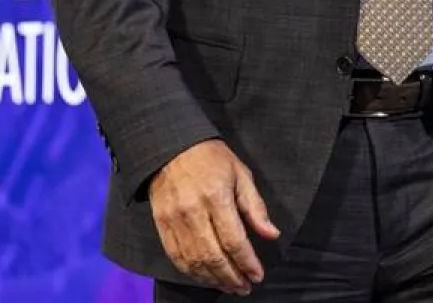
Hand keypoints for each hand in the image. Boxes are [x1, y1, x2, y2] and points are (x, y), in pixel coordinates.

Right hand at [148, 139, 281, 294]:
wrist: (170, 145)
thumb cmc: (211, 158)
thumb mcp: (240, 173)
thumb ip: (255, 206)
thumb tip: (271, 234)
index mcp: (216, 197)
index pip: (234, 240)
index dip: (247, 263)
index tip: (258, 275)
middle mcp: (193, 212)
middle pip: (214, 256)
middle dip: (232, 277)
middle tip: (245, 287)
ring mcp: (174, 220)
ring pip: (194, 261)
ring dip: (213, 280)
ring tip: (230, 287)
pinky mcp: (161, 224)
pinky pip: (176, 256)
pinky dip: (192, 272)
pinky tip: (206, 278)